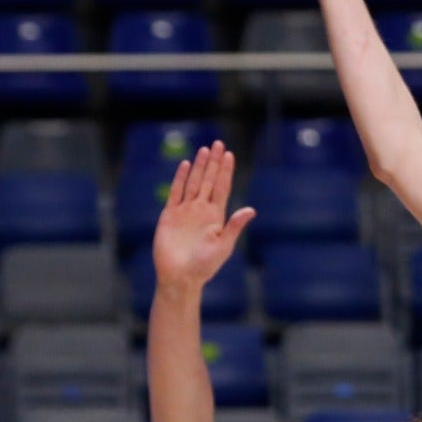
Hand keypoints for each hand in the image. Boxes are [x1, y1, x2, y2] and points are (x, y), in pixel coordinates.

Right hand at [153, 140, 253, 289]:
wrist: (180, 277)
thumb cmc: (204, 266)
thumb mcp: (224, 246)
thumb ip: (235, 226)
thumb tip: (251, 210)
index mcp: (216, 216)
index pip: (222, 188)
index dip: (226, 171)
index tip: (230, 155)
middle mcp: (201, 210)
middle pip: (209, 180)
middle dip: (214, 163)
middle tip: (218, 143)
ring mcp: (185, 211)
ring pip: (193, 183)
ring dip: (199, 166)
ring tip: (204, 149)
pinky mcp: (170, 215)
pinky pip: (176, 192)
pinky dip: (180, 178)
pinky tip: (185, 165)